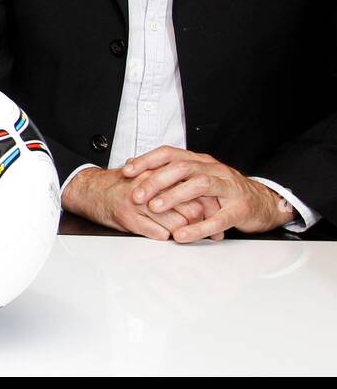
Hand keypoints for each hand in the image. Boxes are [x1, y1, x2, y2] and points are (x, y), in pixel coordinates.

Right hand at [61, 165, 220, 240]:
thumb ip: (171, 182)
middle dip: (205, 224)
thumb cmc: (121, 185)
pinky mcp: (129, 218)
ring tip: (196, 240)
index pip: (193, 191)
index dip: (209, 205)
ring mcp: (139, 204)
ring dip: (188, 235)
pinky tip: (169, 237)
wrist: (90, 191)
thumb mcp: (148, 177)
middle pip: (190, 209)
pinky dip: (166, 237)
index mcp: (158, 175)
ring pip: (176, 224)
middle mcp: (151, 187)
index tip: (218, 216)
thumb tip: (201, 193)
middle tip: (215, 234)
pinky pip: (157, 233)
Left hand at [122, 147, 294, 240]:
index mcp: (200, 161)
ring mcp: (229, 187)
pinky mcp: (240, 209)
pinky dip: (199, 227)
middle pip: (182, 168)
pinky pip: (219, 218)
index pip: (169, 153)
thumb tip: (134, 166)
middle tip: (136, 195)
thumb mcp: (196, 177)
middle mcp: (213, 170)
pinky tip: (182, 235)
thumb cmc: (223, 191)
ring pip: (200, 186)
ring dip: (174, 196)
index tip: (127, 171)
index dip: (147, 160)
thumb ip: (170, 173)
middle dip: (156, 180)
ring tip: (155, 208)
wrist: (262, 202)